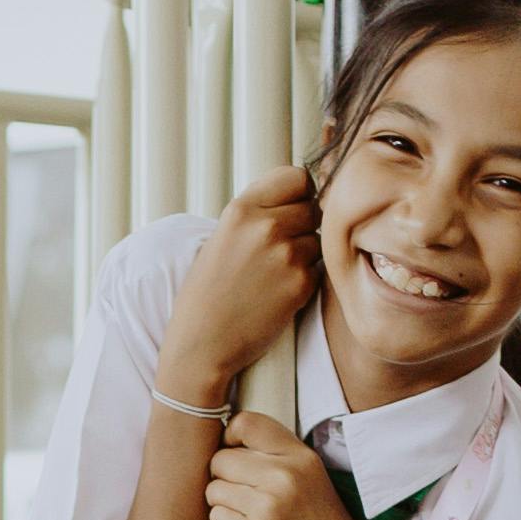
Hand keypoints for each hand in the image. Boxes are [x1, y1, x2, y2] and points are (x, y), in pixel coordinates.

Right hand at [155, 170, 318, 406]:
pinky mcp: (300, 284)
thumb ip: (258, 212)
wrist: (201, 343)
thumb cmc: (208, 292)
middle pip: (312, 208)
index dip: (299, 194)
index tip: (290, 211)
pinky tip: (278, 294)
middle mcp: (265, 226)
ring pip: (318, 241)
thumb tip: (303, 196)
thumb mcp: (222, 236)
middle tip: (279, 251)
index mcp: (241, 209)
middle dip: (303, 226)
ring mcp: (285, 255)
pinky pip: (319, 270)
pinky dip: (305, 280)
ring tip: (274, 276)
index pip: (297, 176)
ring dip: (305, 255)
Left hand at [207, 409, 387, 519]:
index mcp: (301, 456)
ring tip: (248, 513)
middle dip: (223, 477)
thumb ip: (278, 457)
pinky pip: (217, 516)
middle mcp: (286, 475)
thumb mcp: (312, 479)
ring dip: (222, 502)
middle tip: (242, 494)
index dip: (228, 436)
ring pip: (214, 489)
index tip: (232, 451)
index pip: (247, 423)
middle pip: (221, 459)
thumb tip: (227, 443)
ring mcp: (271, 505)